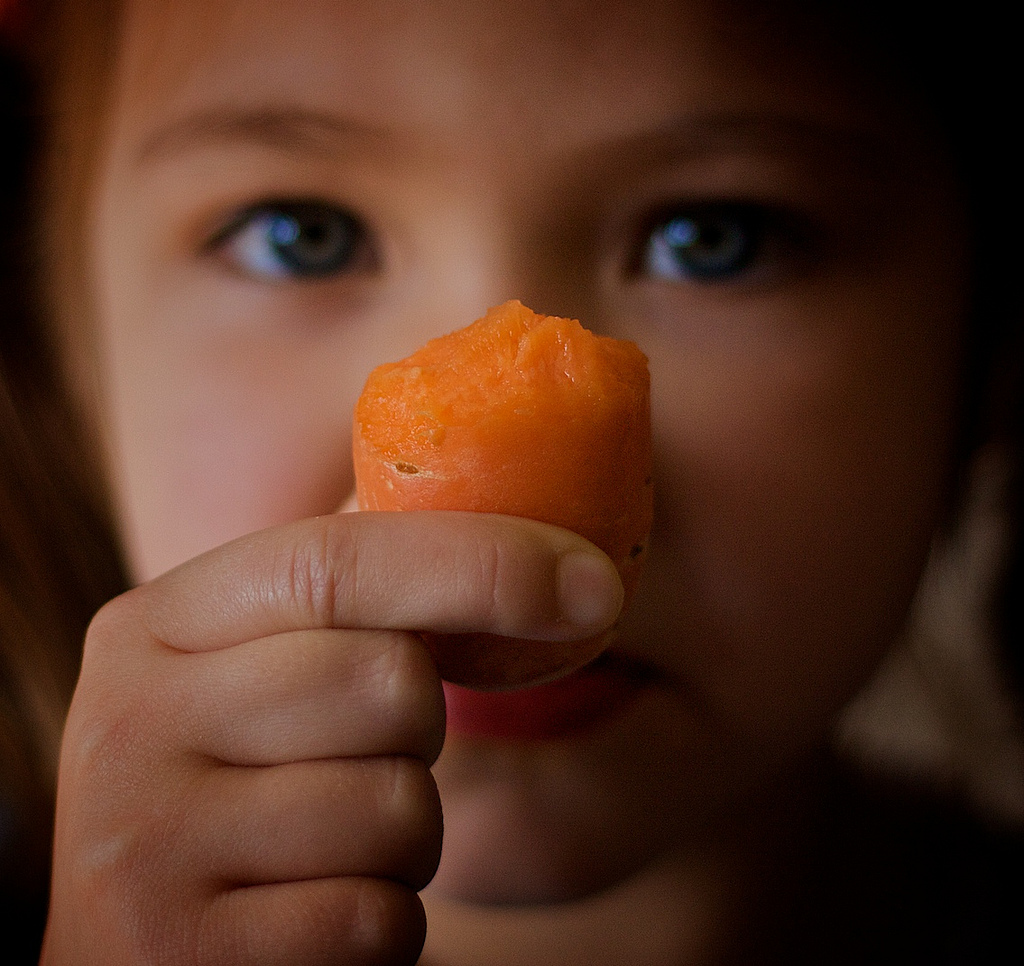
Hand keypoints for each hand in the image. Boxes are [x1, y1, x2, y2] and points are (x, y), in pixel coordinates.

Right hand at [41, 511, 621, 964]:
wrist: (149, 941)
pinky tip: (312, 913)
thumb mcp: (267, 670)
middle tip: (367, 754)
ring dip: (407, 839)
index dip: (483, 562)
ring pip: (397, 808)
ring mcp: (140, 845)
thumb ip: (355, 599)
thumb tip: (548, 549)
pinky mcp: (181, 956)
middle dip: (422, 729)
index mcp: (156, 624)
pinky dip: (382, 922)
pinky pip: (376, 920)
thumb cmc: (244, 782)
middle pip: (387, 684)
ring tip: (331, 845)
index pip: (337, 559)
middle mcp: (125, 719)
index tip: (594, 583)